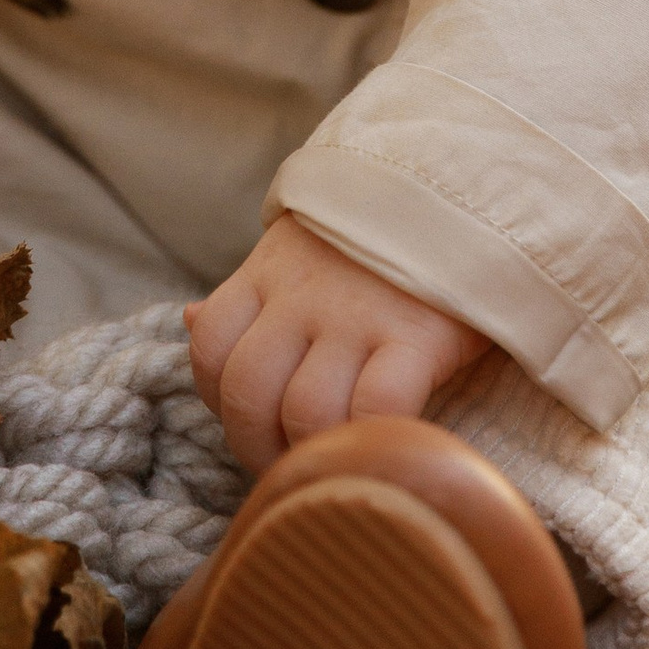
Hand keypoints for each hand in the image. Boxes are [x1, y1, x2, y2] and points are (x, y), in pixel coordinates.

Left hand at [186, 216, 486, 476]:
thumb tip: (187, 319)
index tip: (253, 423)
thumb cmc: (376, 233)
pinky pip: (380, 406)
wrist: (461, 180)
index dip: (217, 400)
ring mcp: (358, 315)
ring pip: (306, 410)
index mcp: (266, 273)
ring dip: (314, 455)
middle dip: (258, 447)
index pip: (208, 345)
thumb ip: (249, 292)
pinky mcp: (419, 334)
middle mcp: (302, 296)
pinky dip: (375, 439)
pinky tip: (386, 446)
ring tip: (335, 468)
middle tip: (289, 465)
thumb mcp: (297, 249)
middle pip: (247, 390)